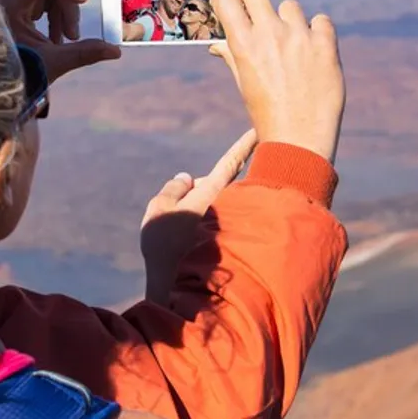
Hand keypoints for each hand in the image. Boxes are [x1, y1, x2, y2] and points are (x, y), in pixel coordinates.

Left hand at [0, 0, 122, 82]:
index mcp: (9, 5)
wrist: (0, 80)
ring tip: (71, 36)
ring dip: (70, 7)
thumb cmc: (19, 71)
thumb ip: (83, 54)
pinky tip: (64, 35)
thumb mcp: (51, 63)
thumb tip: (114, 50)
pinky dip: (64, 11)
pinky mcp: (28, 3)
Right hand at [140, 129, 257, 303]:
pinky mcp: (219, 241)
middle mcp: (222, 208)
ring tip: (177, 240)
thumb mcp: (159, 208)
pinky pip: (204, 223)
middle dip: (194, 191)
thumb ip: (174, 188)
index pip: (231, 163)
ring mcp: (222, 225)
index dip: (244, 145)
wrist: (173, 287)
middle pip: (210, 186)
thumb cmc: (165, 247)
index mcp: (210, 195)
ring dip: (192, 213)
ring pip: (206, 206)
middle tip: (174, 217)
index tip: (258, 131)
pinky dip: (194, 230)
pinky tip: (183, 249)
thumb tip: (187, 178)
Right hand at [208, 0, 344, 161]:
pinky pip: (320, 21)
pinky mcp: (326, 44)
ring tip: (292, 49)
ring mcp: (299, 37)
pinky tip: (314, 53)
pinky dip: (317, 32)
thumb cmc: (268, 114)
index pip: (226, 0)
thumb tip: (215, 42)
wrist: (301, 141)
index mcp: (244, 46)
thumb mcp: (245, 84)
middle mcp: (270, 35)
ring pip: (290, 6)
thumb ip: (232, 56)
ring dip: (289, 20)